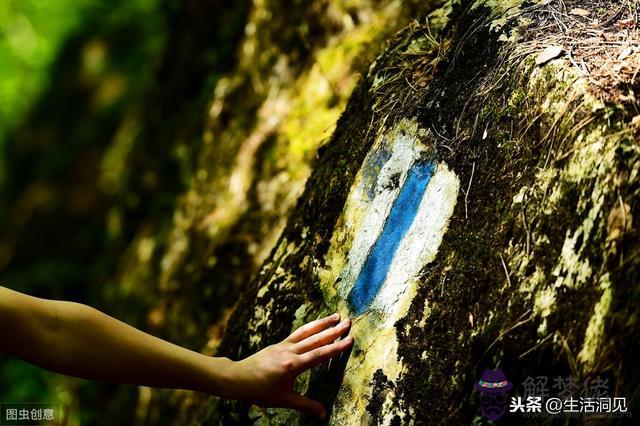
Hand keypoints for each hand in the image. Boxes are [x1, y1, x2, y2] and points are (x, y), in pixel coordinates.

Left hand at [226, 313, 352, 417]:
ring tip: (336, 315)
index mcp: (292, 366)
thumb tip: (323, 414)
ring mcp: (284, 346)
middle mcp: (289, 352)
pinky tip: (316, 324)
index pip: (319, 354)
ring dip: (322, 323)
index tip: (349, 339)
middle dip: (333, 330)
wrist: (237, 378)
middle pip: (316, 339)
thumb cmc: (259, 391)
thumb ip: (305, 406)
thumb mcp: (284, 400)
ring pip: (307, 332)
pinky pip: (297, 333)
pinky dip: (309, 327)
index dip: (336, 347)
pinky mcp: (279, 344)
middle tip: (348, 321)